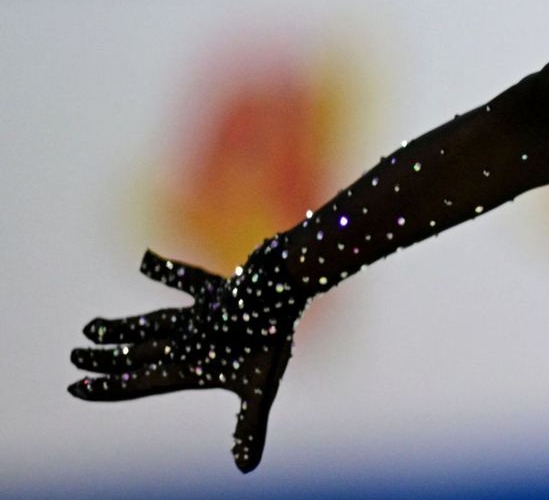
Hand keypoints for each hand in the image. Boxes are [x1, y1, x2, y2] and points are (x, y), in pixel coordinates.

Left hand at [69, 245, 306, 472]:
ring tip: (88, 328)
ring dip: (121, 327)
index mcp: (195, 367)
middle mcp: (194, 344)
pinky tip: (144, 260)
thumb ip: (249, 425)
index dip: (108, 387)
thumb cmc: (272, 335)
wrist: (292, 288)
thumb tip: (245, 470)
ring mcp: (204, 318)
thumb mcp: (261, 385)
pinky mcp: (219, 291)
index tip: (75, 388)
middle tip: (73, 357)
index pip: (142, 382)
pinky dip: (165, 270)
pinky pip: (186, 280)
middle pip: (140, 354)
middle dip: (106, 358)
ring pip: (153, 324)